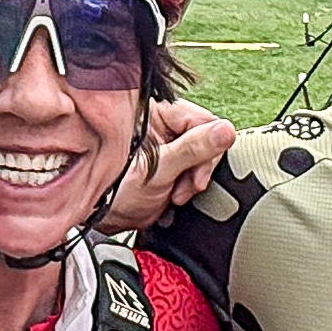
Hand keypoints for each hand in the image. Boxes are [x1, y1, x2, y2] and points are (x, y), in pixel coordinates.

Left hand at [102, 103, 235, 232]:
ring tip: (177, 193)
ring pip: (204, 154)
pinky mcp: (173, 160)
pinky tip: (177, 193)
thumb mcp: (158, 169)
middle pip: (206, 137)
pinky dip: (191, 183)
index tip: (198, 175)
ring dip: (195, 178)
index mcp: (155, 112)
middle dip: (200, 167)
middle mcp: (163, 123)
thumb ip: (193, 149)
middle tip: (188, 186)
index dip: (207, 148)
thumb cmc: (115, 190)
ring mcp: (168, 142)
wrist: (106, 218)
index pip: (202, 120)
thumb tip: (225, 131)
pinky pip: (197, 167)